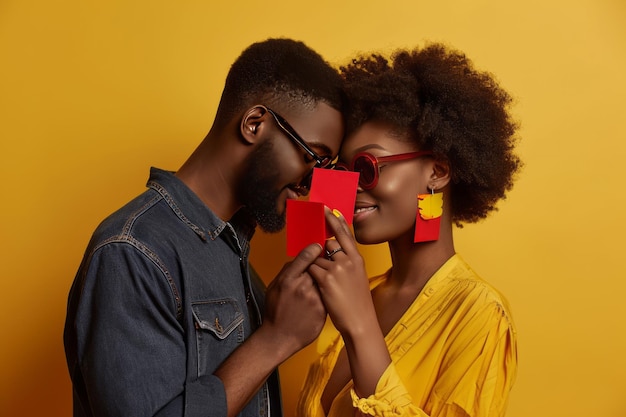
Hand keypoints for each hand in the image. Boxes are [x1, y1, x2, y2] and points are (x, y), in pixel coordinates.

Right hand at [262, 243, 326, 357]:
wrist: (279, 338)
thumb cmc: (275, 312)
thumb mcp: (273, 288)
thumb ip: (286, 272)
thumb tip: (298, 259)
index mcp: (288, 280)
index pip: (305, 257)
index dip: (314, 249)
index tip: (319, 246)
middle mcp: (302, 287)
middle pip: (318, 267)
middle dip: (321, 264)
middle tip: (323, 263)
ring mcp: (314, 299)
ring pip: (325, 280)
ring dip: (326, 278)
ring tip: (326, 279)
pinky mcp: (322, 309)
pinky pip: (328, 294)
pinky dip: (329, 291)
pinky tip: (327, 293)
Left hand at [308, 208, 375, 336]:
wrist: (360, 321)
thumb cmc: (358, 303)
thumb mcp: (358, 278)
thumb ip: (347, 264)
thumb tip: (333, 254)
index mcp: (357, 259)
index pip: (345, 234)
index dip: (336, 221)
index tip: (328, 209)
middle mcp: (348, 260)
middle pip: (328, 243)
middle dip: (318, 244)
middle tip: (311, 239)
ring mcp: (337, 268)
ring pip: (316, 257)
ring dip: (314, 266)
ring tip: (321, 280)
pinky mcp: (326, 278)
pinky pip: (311, 269)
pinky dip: (309, 274)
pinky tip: (314, 283)